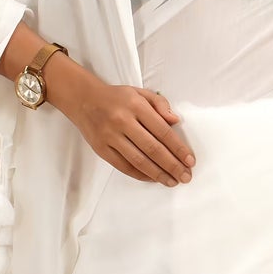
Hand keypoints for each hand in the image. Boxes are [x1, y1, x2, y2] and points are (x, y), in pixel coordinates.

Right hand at [51, 61, 194, 186]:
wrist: (83, 99)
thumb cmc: (116, 97)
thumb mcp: (139, 92)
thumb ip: (160, 104)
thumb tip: (175, 121)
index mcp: (135, 106)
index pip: (162, 131)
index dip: (178, 148)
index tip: (190, 160)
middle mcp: (123, 121)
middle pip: (153, 149)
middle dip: (172, 165)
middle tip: (185, 176)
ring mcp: (110, 137)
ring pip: (139, 161)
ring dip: (158, 174)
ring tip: (172, 181)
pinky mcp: (101, 149)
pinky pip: (124, 166)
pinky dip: (140, 174)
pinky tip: (152, 178)